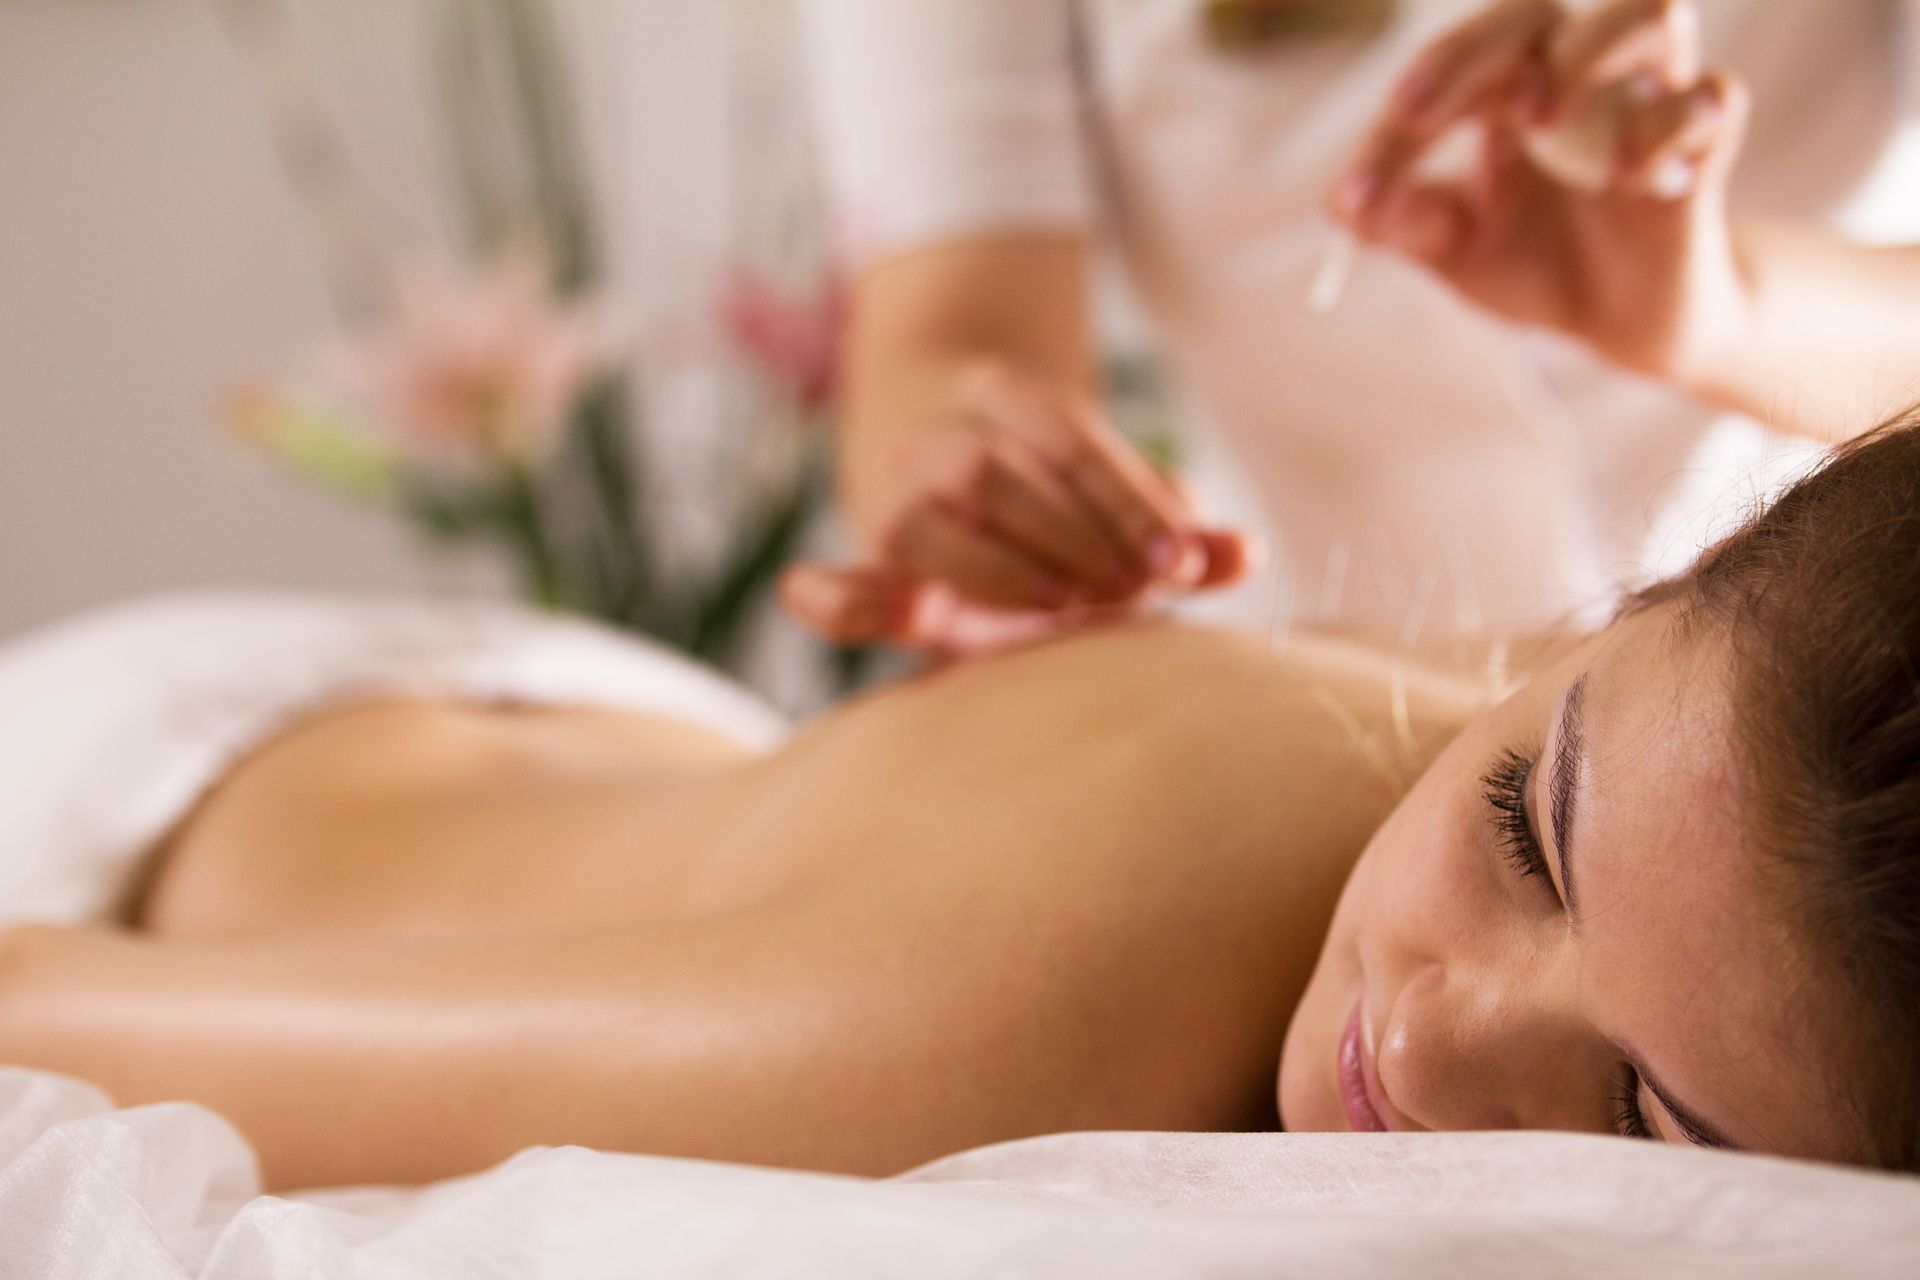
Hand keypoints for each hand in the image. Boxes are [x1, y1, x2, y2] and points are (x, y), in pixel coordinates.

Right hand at [785, 361, 1252, 657]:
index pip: (1060, 434)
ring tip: (1066, 610)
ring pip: (920, 522)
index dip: (1124, 499)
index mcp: (1000, 397)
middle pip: (989, 472)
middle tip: (1134, 591)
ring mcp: (888, 506)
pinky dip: (844, 605)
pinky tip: (908, 617)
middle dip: (1071, 535)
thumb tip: (1245, 556)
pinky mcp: (866, 578)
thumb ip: (1177, 537)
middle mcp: (932, 439)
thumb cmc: (1058, 517)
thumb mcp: (1114, 510)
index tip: (1181, 561)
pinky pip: (828, 592)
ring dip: (1001, 573)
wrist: (954, 499)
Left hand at [1331, 0, 1753, 385]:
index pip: (1451, 65)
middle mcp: (1580, 72)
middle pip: (1541, 9)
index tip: (1363, 187)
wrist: (1618, 321)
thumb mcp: (1456, 249)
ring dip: (1588, 54)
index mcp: (1508, 85)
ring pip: (1653, 12)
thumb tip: (1340, 204)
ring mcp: (1648, 100)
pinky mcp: (1705, 146)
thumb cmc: (1534, 261)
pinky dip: (1667, 129)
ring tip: (1539, 124)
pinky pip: (1712, 100)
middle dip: (1473, 48)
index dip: (1398, 123)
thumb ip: (1404, 223)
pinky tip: (1628, 179)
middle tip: (1417, 112)